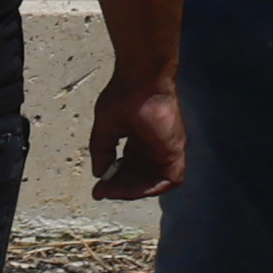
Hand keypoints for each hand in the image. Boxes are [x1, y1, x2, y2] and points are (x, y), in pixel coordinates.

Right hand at [99, 62, 186, 198]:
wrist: (141, 81)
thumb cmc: (123, 97)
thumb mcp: (106, 128)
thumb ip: (103, 151)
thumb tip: (99, 173)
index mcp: (140, 142)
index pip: (130, 170)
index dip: (114, 182)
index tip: (98, 187)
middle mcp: (155, 148)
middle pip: (142, 179)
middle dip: (121, 189)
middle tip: (102, 191)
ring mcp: (167, 150)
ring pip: (156, 182)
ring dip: (134, 191)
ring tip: (113, 190)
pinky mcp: (175, 150)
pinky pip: (171, 180)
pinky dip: (151, 189)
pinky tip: (130, 189)